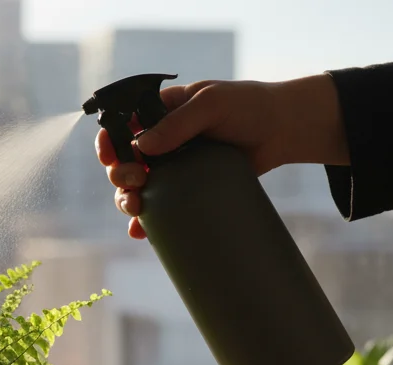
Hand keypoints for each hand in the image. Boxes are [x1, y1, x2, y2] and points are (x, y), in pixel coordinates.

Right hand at [96, 75, 348, 239]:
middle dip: (120, 175)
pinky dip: (147, 223)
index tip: (110, 156)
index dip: (108, 142)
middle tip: (138, 180)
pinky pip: (161, 207)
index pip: (121, 126)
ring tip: (137, 209)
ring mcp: (174, 166)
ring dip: (127, 200)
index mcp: (160, 112)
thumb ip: (178, 123)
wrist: (284, 130)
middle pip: (124, 162)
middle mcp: (161, 140)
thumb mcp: (213, 104)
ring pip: (137, 188)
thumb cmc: (249, 106)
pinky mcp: (189, 188)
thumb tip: (141, 147)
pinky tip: (141, 232)